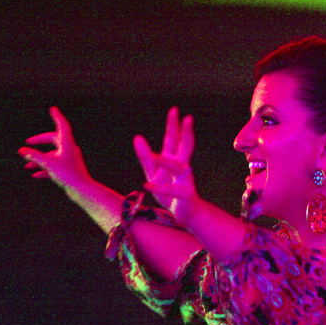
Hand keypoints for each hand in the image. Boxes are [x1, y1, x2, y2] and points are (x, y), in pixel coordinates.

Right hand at [19, 107, 92, 191]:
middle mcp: (69, 149)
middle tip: (29, 142)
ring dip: (40, 159)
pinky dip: (45, 169)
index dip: (57, 117)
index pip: (62, 126)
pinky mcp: (69, 170)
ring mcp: (69, 160)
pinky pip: (55, 166)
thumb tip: (21, 151)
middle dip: (41, 141)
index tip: (53, 109)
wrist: (82, 190)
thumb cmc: (67, 174)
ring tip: (27, 167)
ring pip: (53, 155)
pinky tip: (35, 175)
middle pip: (54, 139)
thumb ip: (34, 156)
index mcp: (67, 144)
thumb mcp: (48, 163)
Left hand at [134, 107, 199, 225]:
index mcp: (173, 160)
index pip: (174, 139)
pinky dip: (159, 189)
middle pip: (185, 147)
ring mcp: (186, 181)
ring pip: (180, 168)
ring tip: (156, 156)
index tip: (175, 110)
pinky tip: (147, 185)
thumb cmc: (170, 192)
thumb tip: (137, 137)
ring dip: (168, 162)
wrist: (185, 214)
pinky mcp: (185, 196)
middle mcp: (182, 167)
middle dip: (185, 133)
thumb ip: (146, 157)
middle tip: (188, 118)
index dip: (173, 125)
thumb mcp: (153, 172)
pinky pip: (172, 191)